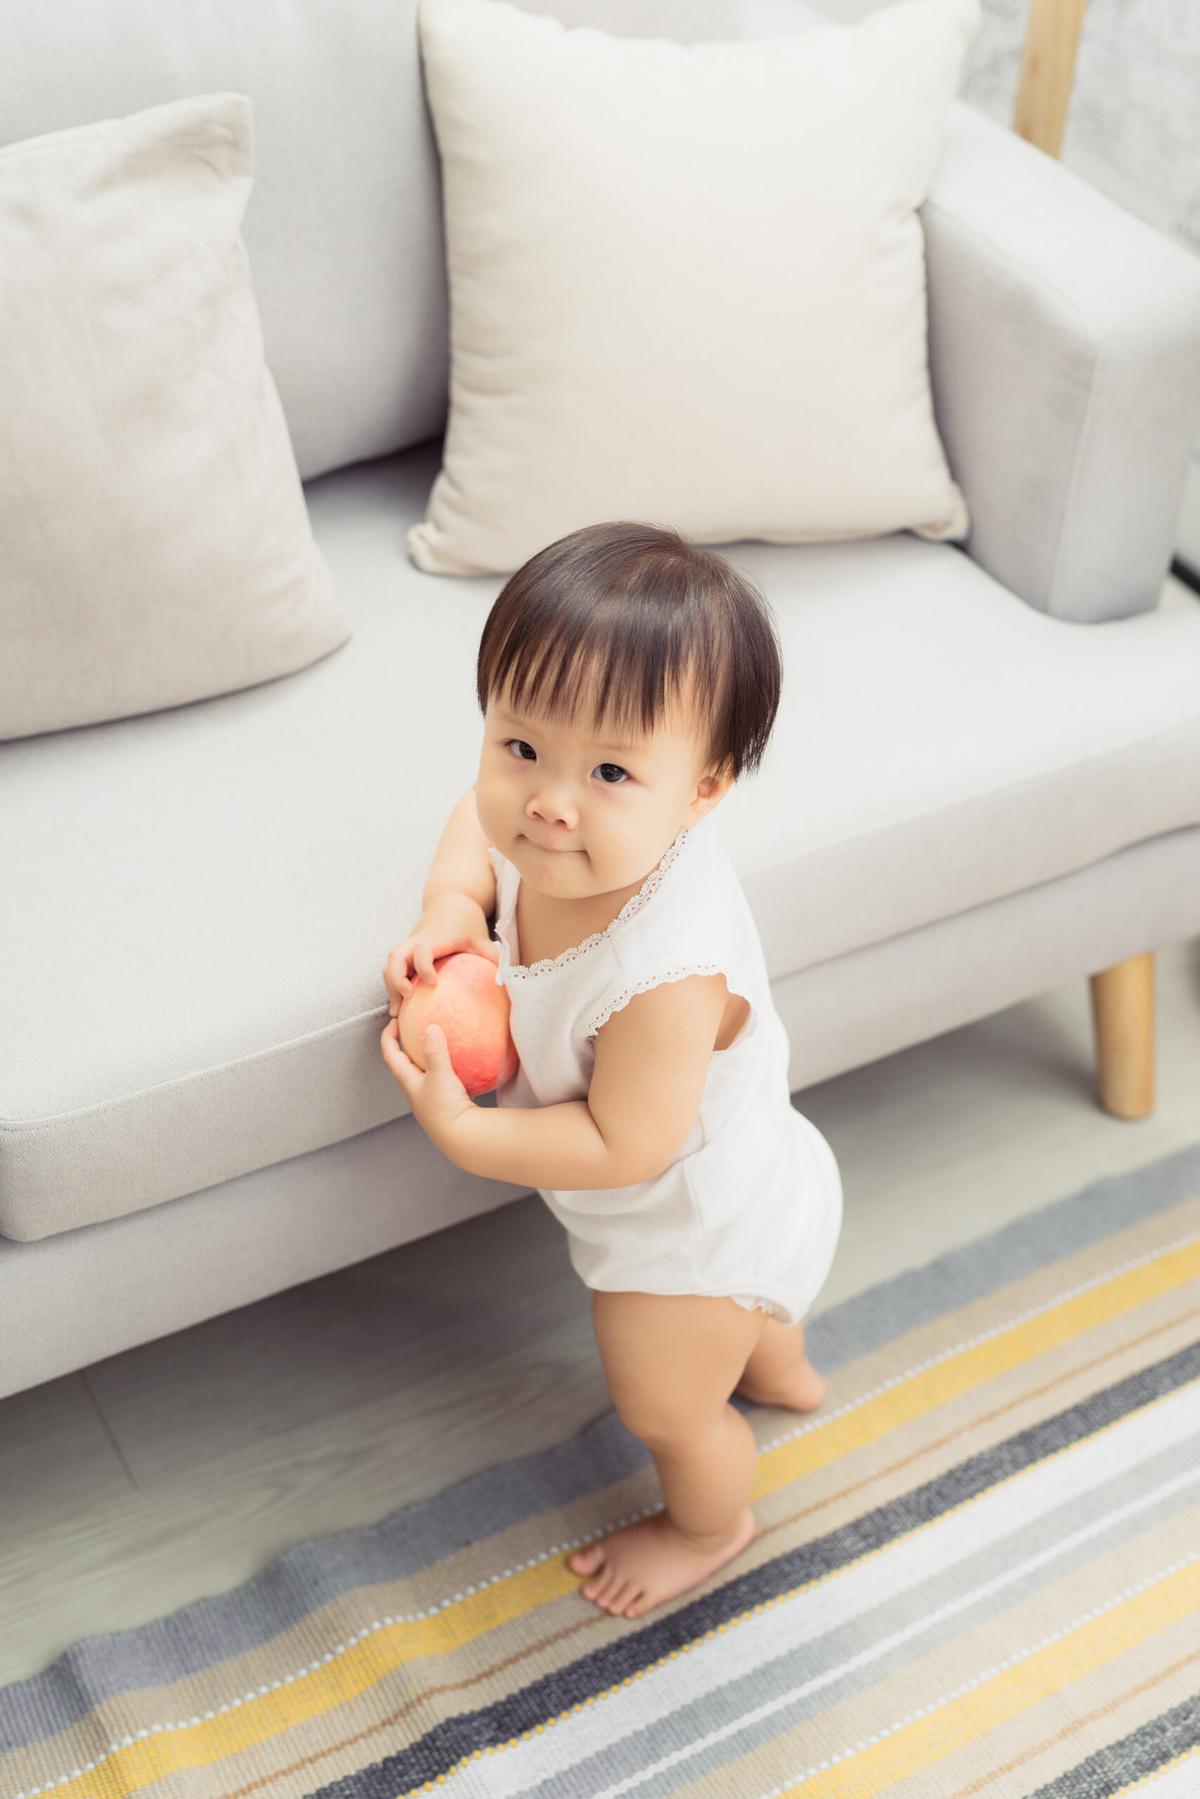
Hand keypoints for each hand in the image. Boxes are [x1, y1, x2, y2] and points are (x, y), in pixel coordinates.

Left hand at [379, 1017, 476, 1161]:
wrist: (461, 1138)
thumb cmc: (446, 1108)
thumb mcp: (440, 1075)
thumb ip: (435, 1051)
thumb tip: (430, 1026)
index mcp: (408, 1081)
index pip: (391, 1054)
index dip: (388, 1036)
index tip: (393, 1020)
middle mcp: (415, 1090)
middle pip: (402, 1063)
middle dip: (402, 1044)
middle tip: (410, 1027)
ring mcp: (429, 1098)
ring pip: (420, 1072)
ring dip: (421, 1056)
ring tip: (432, 1042)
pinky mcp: (444, 1103)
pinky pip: (439, 1079)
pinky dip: (442, 1066)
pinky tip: (456, 1063)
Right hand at [382, 893, 500, 1016]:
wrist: (449, 900)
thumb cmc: (465, 921)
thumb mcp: (481, 937)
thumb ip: (491, 956)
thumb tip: (506, 981)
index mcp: (434, 937)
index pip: (422, 950)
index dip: (424, 966)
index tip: (433, 984)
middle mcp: (416, 941)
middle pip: (394, 957)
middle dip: (395, 980)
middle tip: (405, 1002)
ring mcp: (409, 946)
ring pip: (389, 964)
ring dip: (391, 986)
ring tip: (398, 1013)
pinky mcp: (406, 952)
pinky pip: (393, 968)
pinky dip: (394, 985)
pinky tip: (402, 1007)